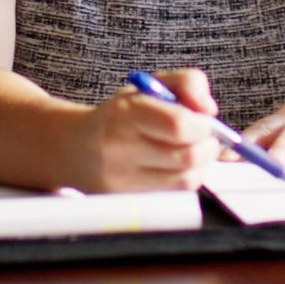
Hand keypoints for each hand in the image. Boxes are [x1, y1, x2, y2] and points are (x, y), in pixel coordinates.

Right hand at [68, 67, 218, 191]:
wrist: (74, 148)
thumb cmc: (118, 115)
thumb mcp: (148, 85)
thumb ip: (188, 83)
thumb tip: (210, 110)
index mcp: (126, 113)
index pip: (179, 125)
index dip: (203, 125)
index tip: (203, 120)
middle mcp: (121, 148)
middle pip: (188, 156)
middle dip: (207, 146)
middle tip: (203, 138)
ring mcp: (123, 179)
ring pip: (186, 179)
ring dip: (199, 165)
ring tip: (189, 151)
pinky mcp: (129, 200)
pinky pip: (174, 193)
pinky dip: (184, 179)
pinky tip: (175, 167)